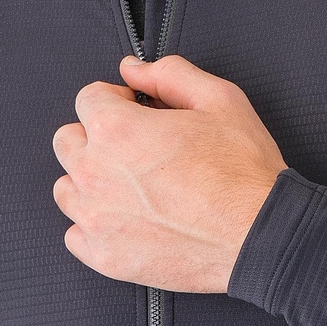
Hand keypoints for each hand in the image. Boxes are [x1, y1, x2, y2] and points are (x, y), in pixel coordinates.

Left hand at [51, 54, 288, 293]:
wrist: (260, 234)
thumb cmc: (242, 168)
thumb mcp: (217, 98)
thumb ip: (168, 73)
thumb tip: (132, 68)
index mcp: (117, 129)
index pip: (87, 97)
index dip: (115, 96)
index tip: (134, 108)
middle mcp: (96, 173)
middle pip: (66, 140)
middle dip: (94, 133)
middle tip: (132, 142)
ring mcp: (97, 220)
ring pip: (65, 187)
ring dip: (90, 178)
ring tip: (129, 181)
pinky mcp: (105, 257)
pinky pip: (75, 234)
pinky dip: (95, 223)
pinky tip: (126, 216)